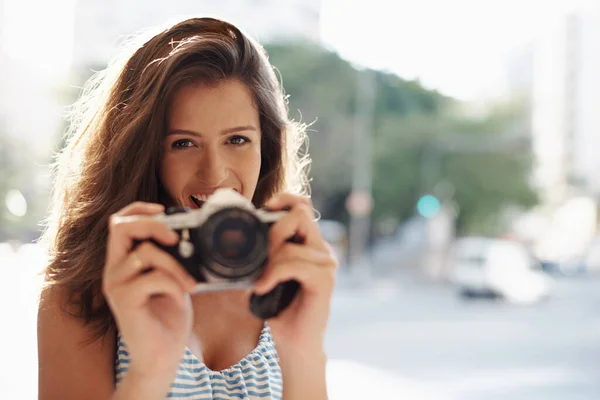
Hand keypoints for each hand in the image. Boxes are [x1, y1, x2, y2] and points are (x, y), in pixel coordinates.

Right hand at [102, 202, 196, 385]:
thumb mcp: (174, 277)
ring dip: (175, 263)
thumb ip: (175, 257)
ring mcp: (116, 285)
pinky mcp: (124, 301)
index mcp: (124, 260)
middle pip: (120, 227)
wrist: (162, 354)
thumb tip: (194, 234)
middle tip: (177, 238)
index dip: (139, 209)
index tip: (164, 209)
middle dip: (153, 224)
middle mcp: (114, 269)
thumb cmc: (169, 315)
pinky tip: (181, 296)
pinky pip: (152, 277)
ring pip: (144, 252)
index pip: (119, 221)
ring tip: (190, 282)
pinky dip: (173, 282)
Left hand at [254, 193, 337, 354]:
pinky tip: (262, 288)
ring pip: (291, 245)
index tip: (265, 207)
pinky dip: (273, 274)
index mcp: (310, 245)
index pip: (304, 206)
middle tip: (257, 255)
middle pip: (300, 215)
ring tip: (258, 281)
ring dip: (268, 262)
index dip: (286, 199)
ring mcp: (326, 264)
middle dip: (273, 231)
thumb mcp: (268, 274)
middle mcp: (322, 250)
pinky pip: (293, 264)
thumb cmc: (279, 309)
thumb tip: (237, 237)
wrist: (296, 343)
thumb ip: (264, 253)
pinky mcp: (324, 280)